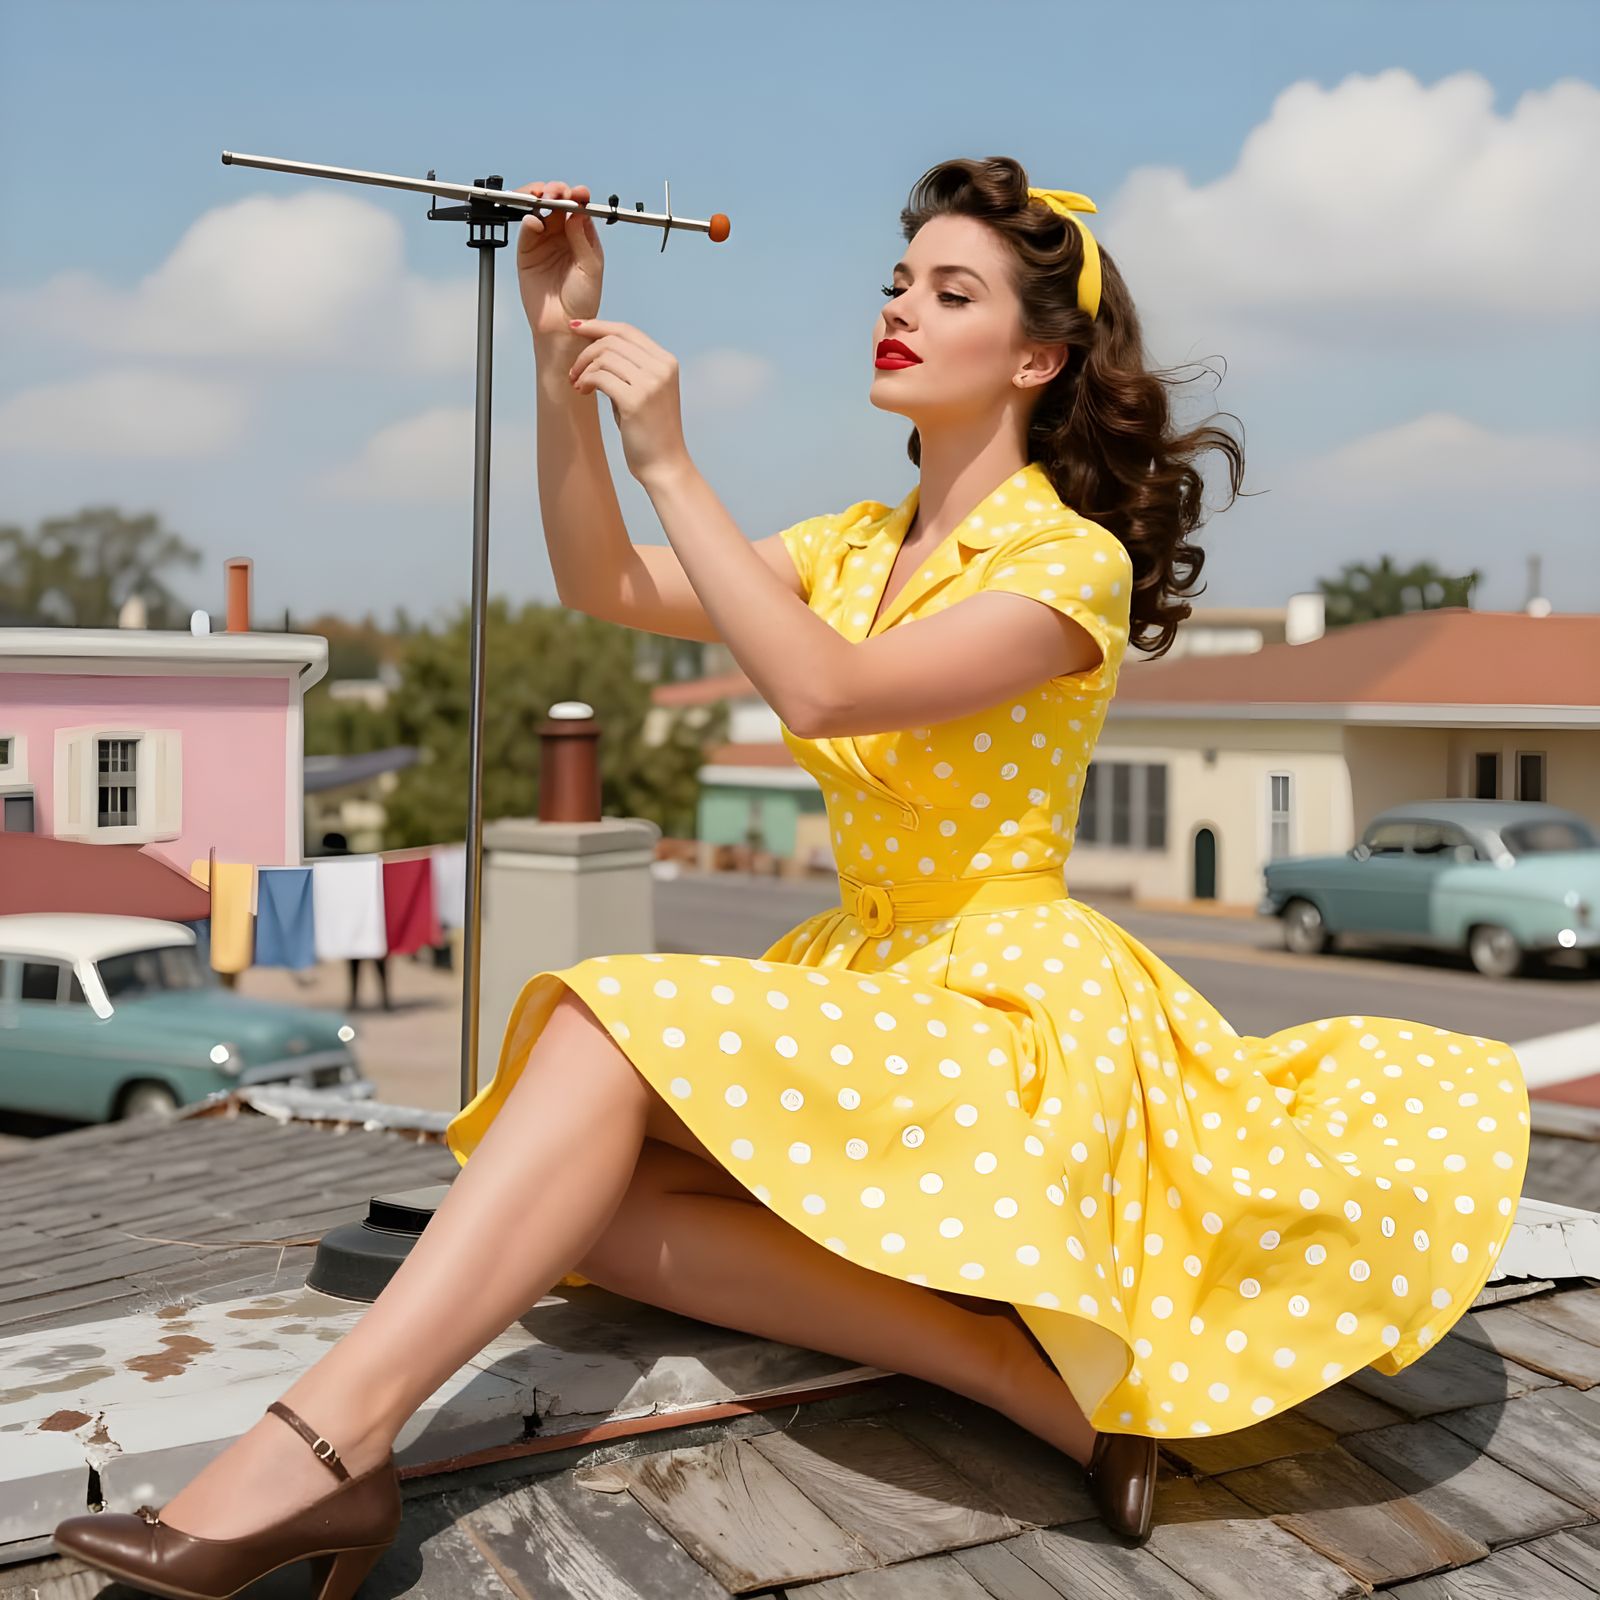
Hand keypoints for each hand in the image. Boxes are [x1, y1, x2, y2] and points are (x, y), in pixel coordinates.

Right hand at [514, 179, 603, 339]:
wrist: (562, 325)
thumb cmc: (582, 302)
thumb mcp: (591, 268)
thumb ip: (583, 239)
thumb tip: (576, 211)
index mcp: (583, 237)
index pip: (579, 207)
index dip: (577, 195)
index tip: (578, 193)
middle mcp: (564, 235)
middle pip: (557, 201)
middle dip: (556, 190)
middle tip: (555, 192)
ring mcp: (545, 240)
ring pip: (539, 208)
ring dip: (538, 196)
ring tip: (540, 196)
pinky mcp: (527, 250)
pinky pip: (527, 227)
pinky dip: (529, 218)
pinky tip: (534, 220)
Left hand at [567, 319, 690, 484]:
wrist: (664, 465)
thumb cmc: (649, 431)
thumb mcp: (645, 391)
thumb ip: (629, 368)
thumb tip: (597, 346)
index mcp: (666, 362)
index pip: (627, 331)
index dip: (598, 325)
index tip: (575, 328)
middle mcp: (661, 368)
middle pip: (612, 340)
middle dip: (585, 351)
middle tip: (573, 371)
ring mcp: (651, 383)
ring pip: (604, 356)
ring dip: (583, 368)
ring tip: (578, 384)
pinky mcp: (636, 400)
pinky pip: (600, 377)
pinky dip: (585, 381)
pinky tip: (582, 391)